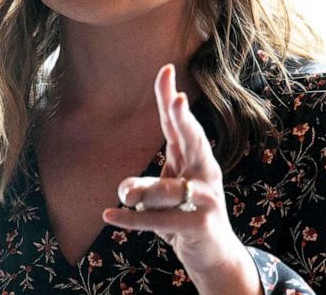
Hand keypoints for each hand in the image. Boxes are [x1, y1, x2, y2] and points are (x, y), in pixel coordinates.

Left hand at [102, 64, 260, 294]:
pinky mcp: (200, 224)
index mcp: (196, 159)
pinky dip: (132, 219)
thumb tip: (125, 188)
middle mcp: (205, 172)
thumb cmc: (187, 215)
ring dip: (141, 190)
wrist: (215, 254)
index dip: (171, 98)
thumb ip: (148, 184)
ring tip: (124, 193)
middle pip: (193, 140)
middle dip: (184, 119)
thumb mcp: (170, 191)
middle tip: (178, 100)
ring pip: (167, 188)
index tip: (166, 70)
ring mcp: (206, 198)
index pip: (180, 124)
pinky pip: (160, 219)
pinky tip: (110, 214)